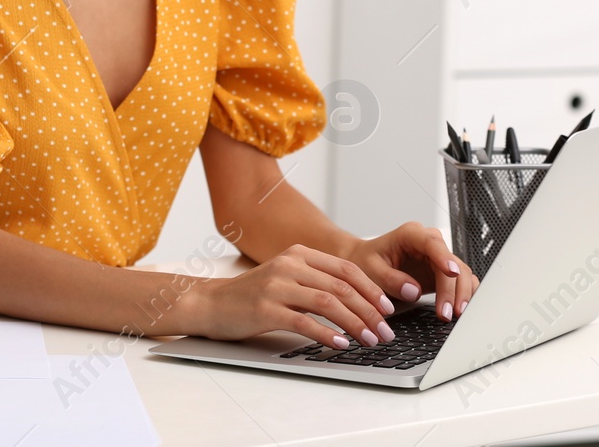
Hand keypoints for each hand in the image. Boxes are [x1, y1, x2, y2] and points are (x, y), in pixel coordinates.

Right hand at [189, 243, 399, 349]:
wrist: (211, 304)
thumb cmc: (252, 296)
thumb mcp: (286, 278)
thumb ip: (315, 282)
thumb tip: (358, 301)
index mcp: (298, 253)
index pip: (345, 269)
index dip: (371, 289)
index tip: (388, 309)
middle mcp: (288, 264)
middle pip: (341, 286)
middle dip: (369, 311)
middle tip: (385, 331)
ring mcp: (276, 285)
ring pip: (328, 302)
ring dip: (355, 324)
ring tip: (370, 340)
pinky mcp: (265, 309)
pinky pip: (304, 321)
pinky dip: (327, 334)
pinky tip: (341, 344)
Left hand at [345, 223, 478, 321]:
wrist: (364, 263)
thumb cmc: (366, 262)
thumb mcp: (370, 270)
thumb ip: (391, 279)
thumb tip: (414, 291)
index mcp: (410, 235)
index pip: (432, 242)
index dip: (444, 257)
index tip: (452, 273)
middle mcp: (427, 243)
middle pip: (451, 261)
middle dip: (453, 288)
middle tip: (447, 312)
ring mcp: (437, 257)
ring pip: (460, 272)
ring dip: (460, 294)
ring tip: (453, 316)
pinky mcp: (442, 272)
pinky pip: (460, 281)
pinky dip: (463, 295)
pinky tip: (459, 310)